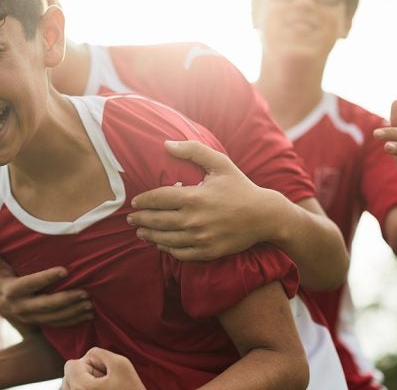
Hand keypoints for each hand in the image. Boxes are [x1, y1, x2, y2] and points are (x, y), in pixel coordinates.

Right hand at [0, 246, 93, 326]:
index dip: (47, 278)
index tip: (65, 270)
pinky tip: (87, 315)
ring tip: (90, 304)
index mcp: (10, 291)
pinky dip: (72, 320)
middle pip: (46, 305)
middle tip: (85, 293)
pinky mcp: (38, 323)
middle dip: (67, 300)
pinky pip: (56, 324)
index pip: (30, 284)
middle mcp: (20, 307)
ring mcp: (30, 317)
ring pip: (54, 317)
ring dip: (73, 312)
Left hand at [62, 347, 145, 389]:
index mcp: (81, 387)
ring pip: (70, 388)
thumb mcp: (121, 364)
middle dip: (85, 375)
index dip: (89, 364)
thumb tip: (88, 356)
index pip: (71, 364)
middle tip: (105, 384)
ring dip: (84, 385)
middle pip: (68, 377)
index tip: (103, 374)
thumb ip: (99, 353)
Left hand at [126, 140, 281, 260]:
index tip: (134, 202)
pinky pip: (180, 253)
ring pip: (165, 239)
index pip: (159, 198)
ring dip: (149, 235)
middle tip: (131, 218)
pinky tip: (160, 244)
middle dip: (140, 219)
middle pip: (157, 221)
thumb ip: (193, 151)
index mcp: (194, 197)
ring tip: (140, 231)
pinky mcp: (208, 252)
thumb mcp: (220, 163)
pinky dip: (167, 249)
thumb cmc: (241, 187)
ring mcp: (200, 238)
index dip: (143, 201)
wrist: (265, 216)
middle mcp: (194, 219)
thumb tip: (167, 144)